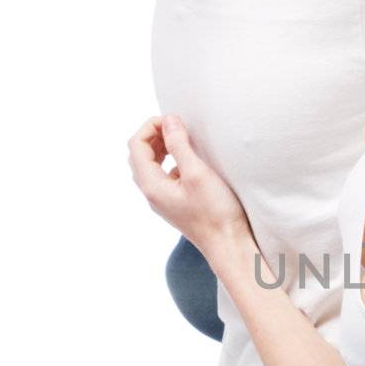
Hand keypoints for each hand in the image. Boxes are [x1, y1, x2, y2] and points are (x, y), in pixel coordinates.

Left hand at [127, 114, 251, 256]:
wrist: (228, 245)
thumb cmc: (215, 212)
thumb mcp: (197, 173)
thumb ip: (179, 145)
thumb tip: (169, 120)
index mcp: (151, 185)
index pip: (136, 145)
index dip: (151, 127)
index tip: (174, 120)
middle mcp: (152, 193)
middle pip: (140, 155)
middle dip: (154, 135)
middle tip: (178, 127)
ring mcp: (162, 200)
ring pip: (151, 165)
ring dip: (162, 147)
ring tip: (183, 139)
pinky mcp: (175, 203)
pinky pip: (164, 176)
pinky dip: (172, 161)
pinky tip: (191, 161)